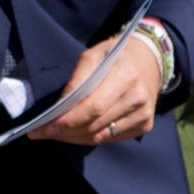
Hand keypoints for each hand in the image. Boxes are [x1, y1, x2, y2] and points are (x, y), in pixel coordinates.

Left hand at [29, 33, 162, 145]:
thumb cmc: (117, 55)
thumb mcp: (94, 55)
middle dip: (65, 132)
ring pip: (101, 136)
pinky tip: (77, 133)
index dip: (66, 121)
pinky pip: (111, 139)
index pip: (92, 107)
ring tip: (57, 134)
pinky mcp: (145, 125)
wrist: (150, 58)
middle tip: (44, 133)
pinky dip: (91, 138)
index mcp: (125, 76)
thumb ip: (77, 79)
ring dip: (75, 138)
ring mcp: (143, 115)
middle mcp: (137, 98)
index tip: (43, 128)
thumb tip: (60, 107)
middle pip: (94, 125)